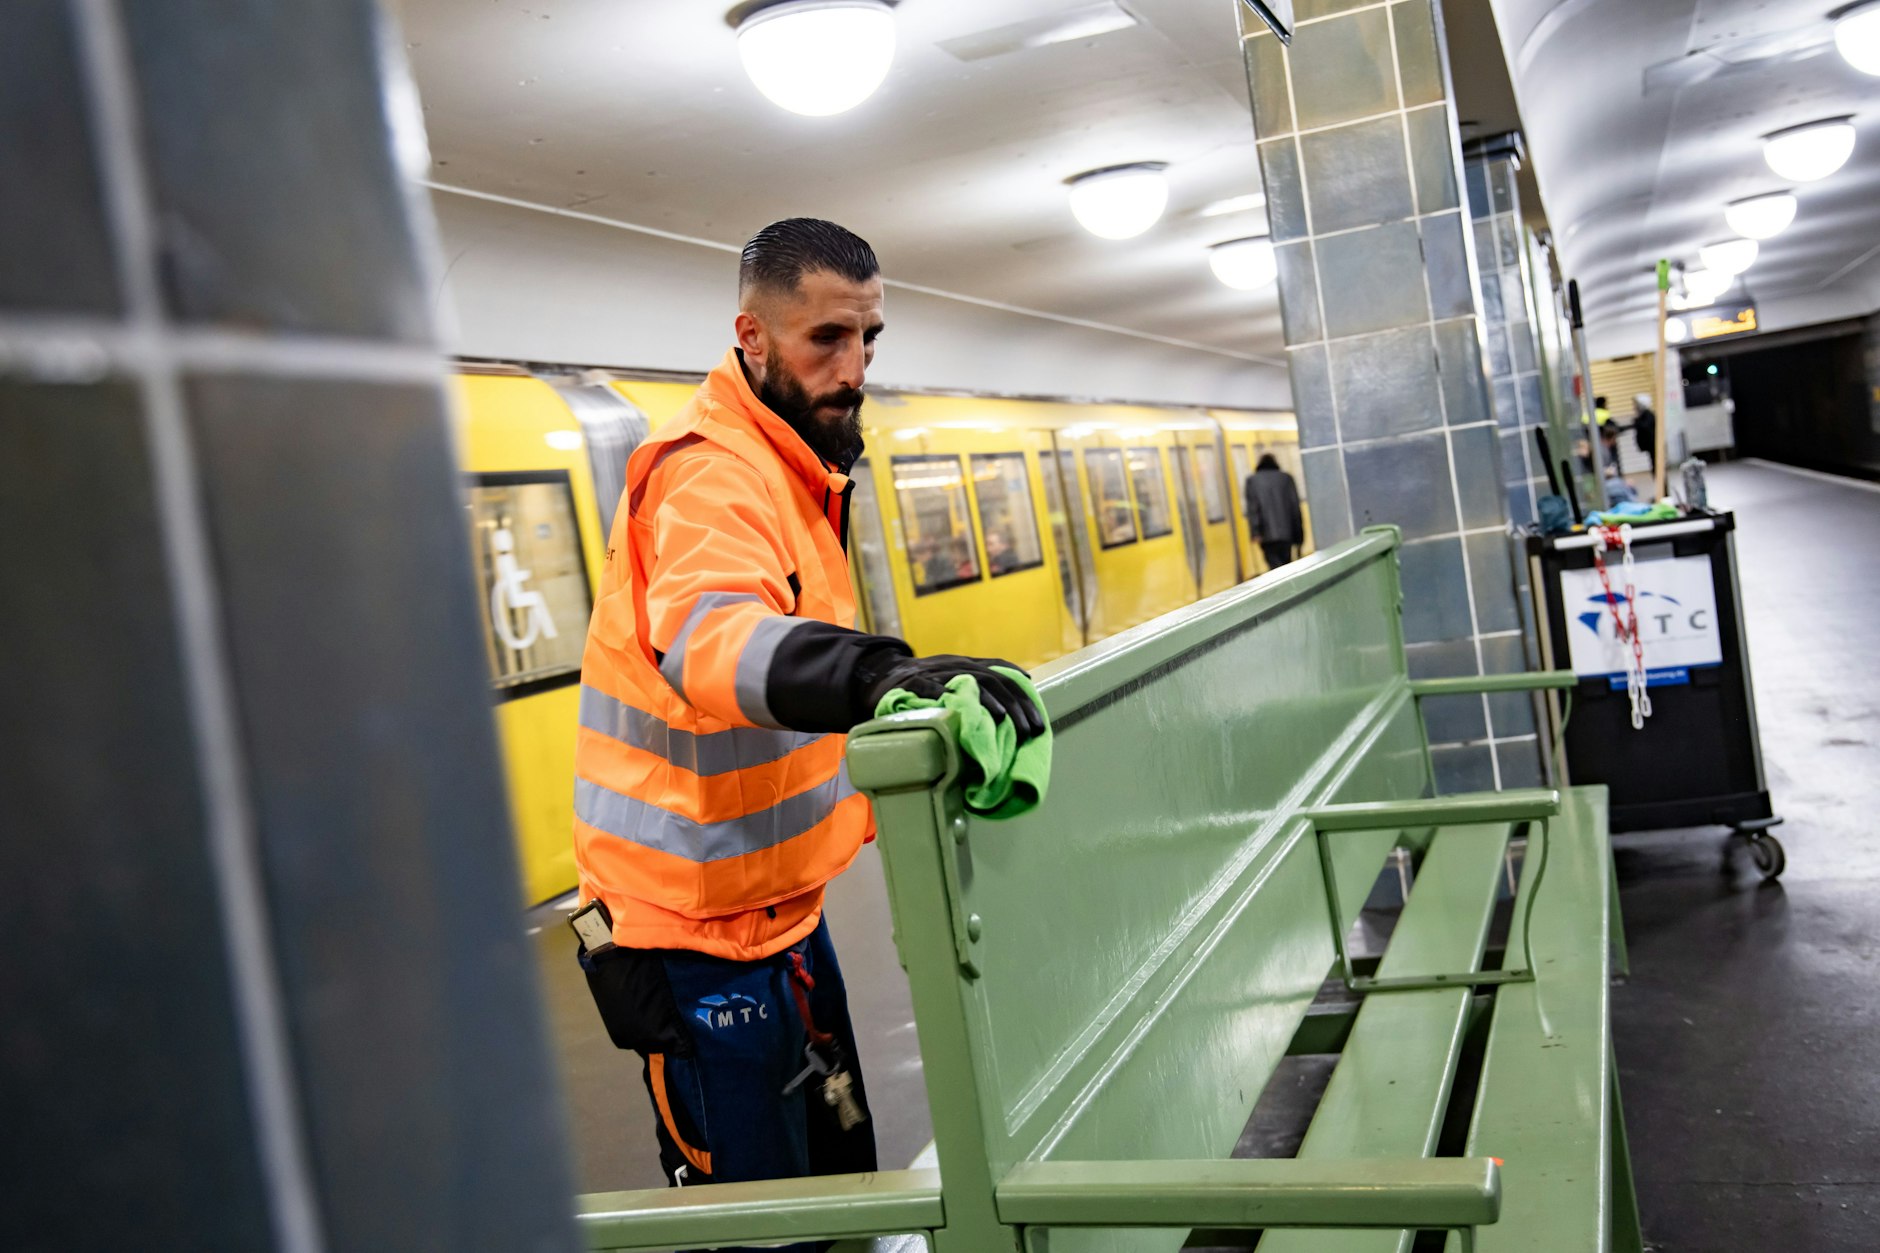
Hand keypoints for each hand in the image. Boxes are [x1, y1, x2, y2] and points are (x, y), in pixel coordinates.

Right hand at [860, 654, 1045, 741]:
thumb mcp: (951, 683)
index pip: (1000, 674)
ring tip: (1004, 719)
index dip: (1022, 695)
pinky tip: (960, 711)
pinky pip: (930, 688)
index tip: (1038, 720)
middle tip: (1030, 730)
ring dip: (989, 700)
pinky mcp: (912, 683)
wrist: (878, 676)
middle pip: (992, 680)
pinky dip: (946, 697)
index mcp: (965, 665)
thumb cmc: (920, 686)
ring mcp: (934, 673)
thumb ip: (975, 694)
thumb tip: (1007, 715)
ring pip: (968, 681)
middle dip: (1015, 704)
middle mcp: (954, 665)